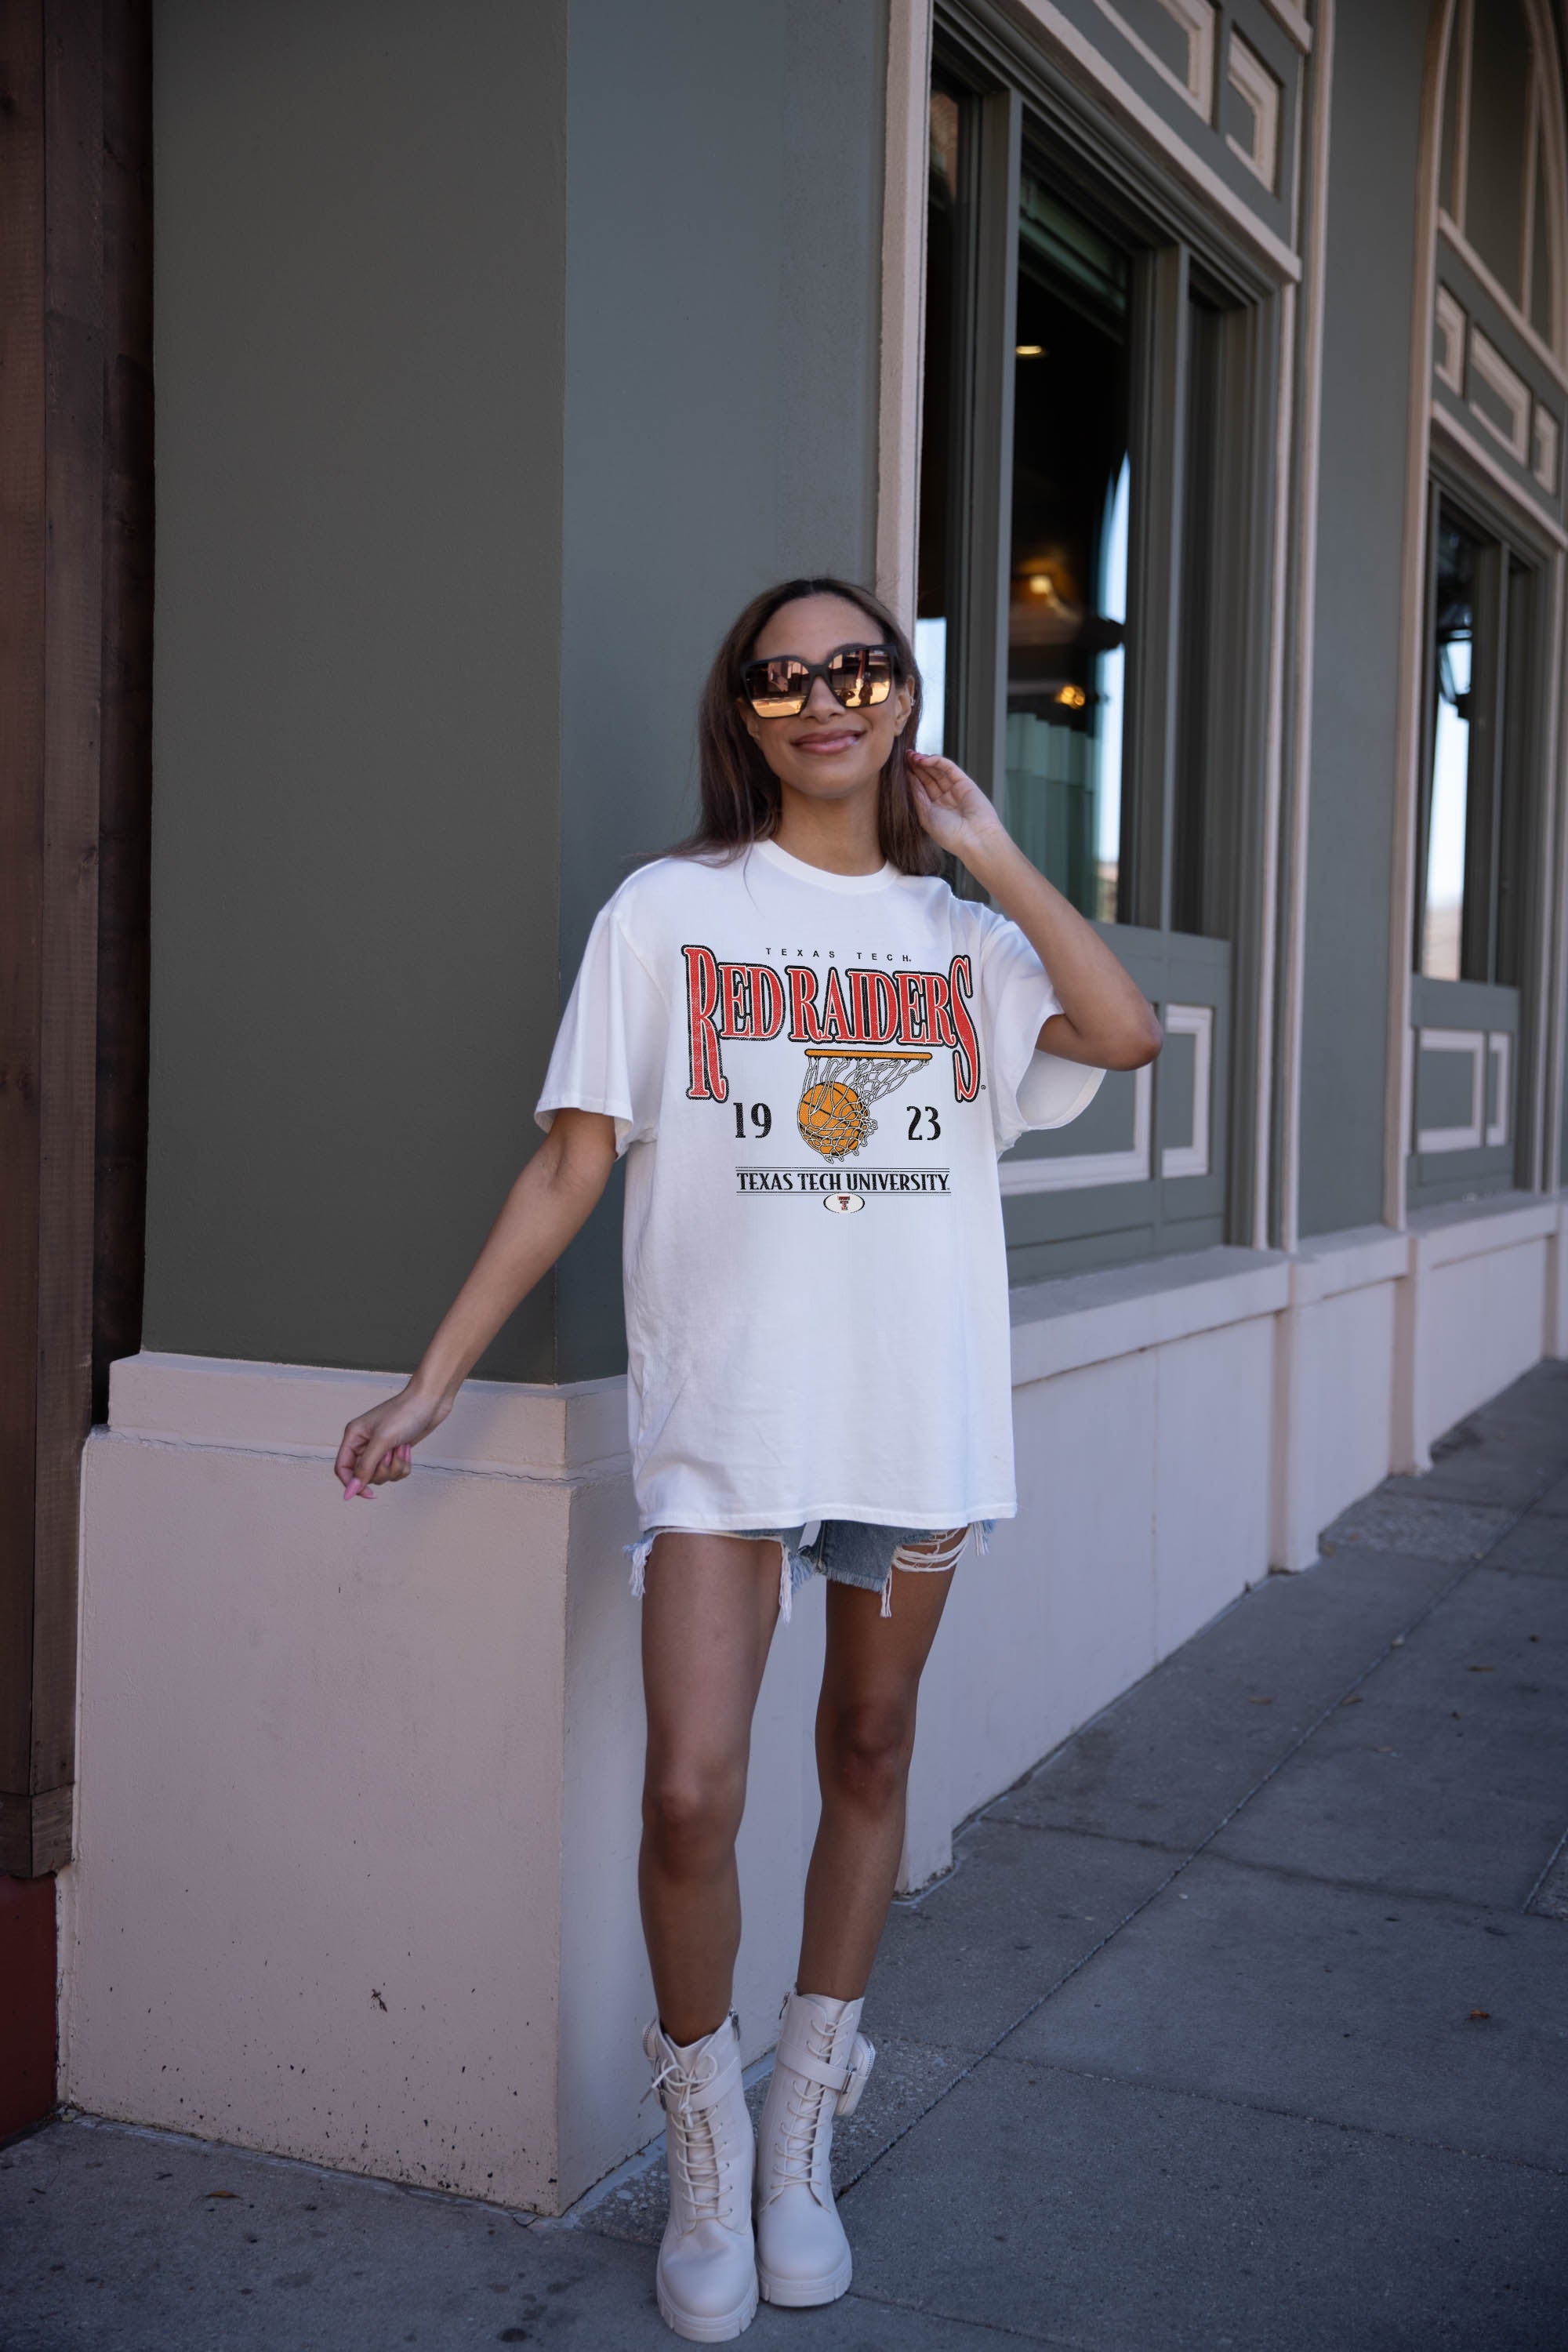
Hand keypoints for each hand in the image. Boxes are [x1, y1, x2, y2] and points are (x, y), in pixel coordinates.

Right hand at [334, 1384, 451, 1499]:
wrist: (431, 1401)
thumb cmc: (405, 1413)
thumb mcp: (382, 1441)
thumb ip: (365, 1467)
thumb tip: (351, 1491)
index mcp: (353, 1436)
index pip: (342, 1469)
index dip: (352, 1484)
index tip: (368, 1494)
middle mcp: (364, 1443)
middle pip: (365, 1475)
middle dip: (382, 1470)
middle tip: (391, 1453)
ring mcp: (380, 1448)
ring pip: (382, 1475)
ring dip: (395, 1466)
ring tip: (402, 1447)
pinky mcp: (395, 1452)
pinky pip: (395, 1471)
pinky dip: (404, 1464)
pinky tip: (407, 1448)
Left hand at [906, 751, 1012, 873]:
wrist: (974, 839)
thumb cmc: (950, 835)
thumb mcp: (926, 816)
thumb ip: (918, 797)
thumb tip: (908, 779)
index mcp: (934, 809)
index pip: (920, 788)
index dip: (910, 777)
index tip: (898, 768)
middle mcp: (944, 798)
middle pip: (928, 777)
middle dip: (915, 767)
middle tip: (903, 756)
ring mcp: (955, 790)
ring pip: (937, 771)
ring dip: (924, 762)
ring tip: (910, 756)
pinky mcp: (965, 782)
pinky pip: (949, 768)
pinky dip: (937, 761)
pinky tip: (924, 759)